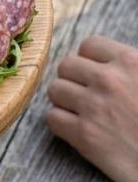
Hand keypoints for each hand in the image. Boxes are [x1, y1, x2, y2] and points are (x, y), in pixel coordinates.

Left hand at [46, 35, 137, 181]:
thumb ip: (132, 65)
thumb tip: (112, 60)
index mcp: (130, 62)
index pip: (89, 45)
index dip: (91, 60)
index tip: (96, 72)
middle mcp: (108, 80)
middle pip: (66, 66)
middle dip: (74, 79)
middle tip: (86, 93)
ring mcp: (93, 107)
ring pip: (54, 90)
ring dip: (65, 100)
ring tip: (82, 111)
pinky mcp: (84, 135)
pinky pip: (52, 118)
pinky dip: (61, 123)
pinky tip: (78, 129)